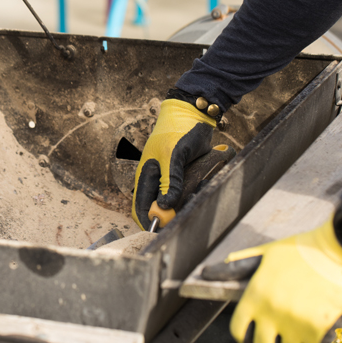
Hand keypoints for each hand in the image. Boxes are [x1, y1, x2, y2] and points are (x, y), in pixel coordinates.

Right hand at [131, 99, 214, 229]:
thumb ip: (170, 182)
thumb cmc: (178, 131)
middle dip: (170, 214)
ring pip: (173, 203)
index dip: (148, 222)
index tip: (164, 227)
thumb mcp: (174, 156)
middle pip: (158, 209)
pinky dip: (193, 193)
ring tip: (196, 192)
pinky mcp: (181, 177)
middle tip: (185, 211)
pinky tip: (201, 184)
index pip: (139, 208)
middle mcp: (155, 181)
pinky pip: (185, 193)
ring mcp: (168, 179)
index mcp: (145, 176)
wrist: (193, 114)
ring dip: (183, 203)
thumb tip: (164, 207)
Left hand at [212, 219, 341, 342]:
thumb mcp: (268, 253)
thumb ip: (241, 265)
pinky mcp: (319, 332)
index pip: (238, 330)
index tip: (252, 335)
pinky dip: (317, 342)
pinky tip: (320, 326)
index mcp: (255, 295)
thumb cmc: (306, 249)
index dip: (244, 335)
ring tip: (304, 321)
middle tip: (279, 334)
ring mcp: (294, 325)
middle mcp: (271, 313)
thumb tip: (211, 272)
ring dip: (296, 340)